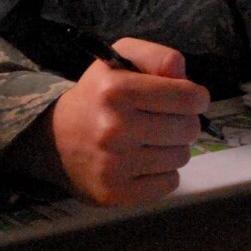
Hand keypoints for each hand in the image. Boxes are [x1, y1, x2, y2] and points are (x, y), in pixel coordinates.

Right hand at [27, 37, 208, 206]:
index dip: (195, 97)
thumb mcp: (119, 61)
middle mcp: (114, 128)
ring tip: (149, 142)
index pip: (188, 97)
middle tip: (163, 121)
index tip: (186, 100)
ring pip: (181, 157)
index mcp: (116, 90)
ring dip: (172, 148)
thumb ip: (157, 58)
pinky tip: (142, 163)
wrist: (55, 140)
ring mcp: (114, 164)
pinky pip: (169, 183)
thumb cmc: (97, 98)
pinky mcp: (116, 192)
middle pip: (189, 129)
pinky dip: (162, 174)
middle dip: (183, 123)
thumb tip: (185, 77)